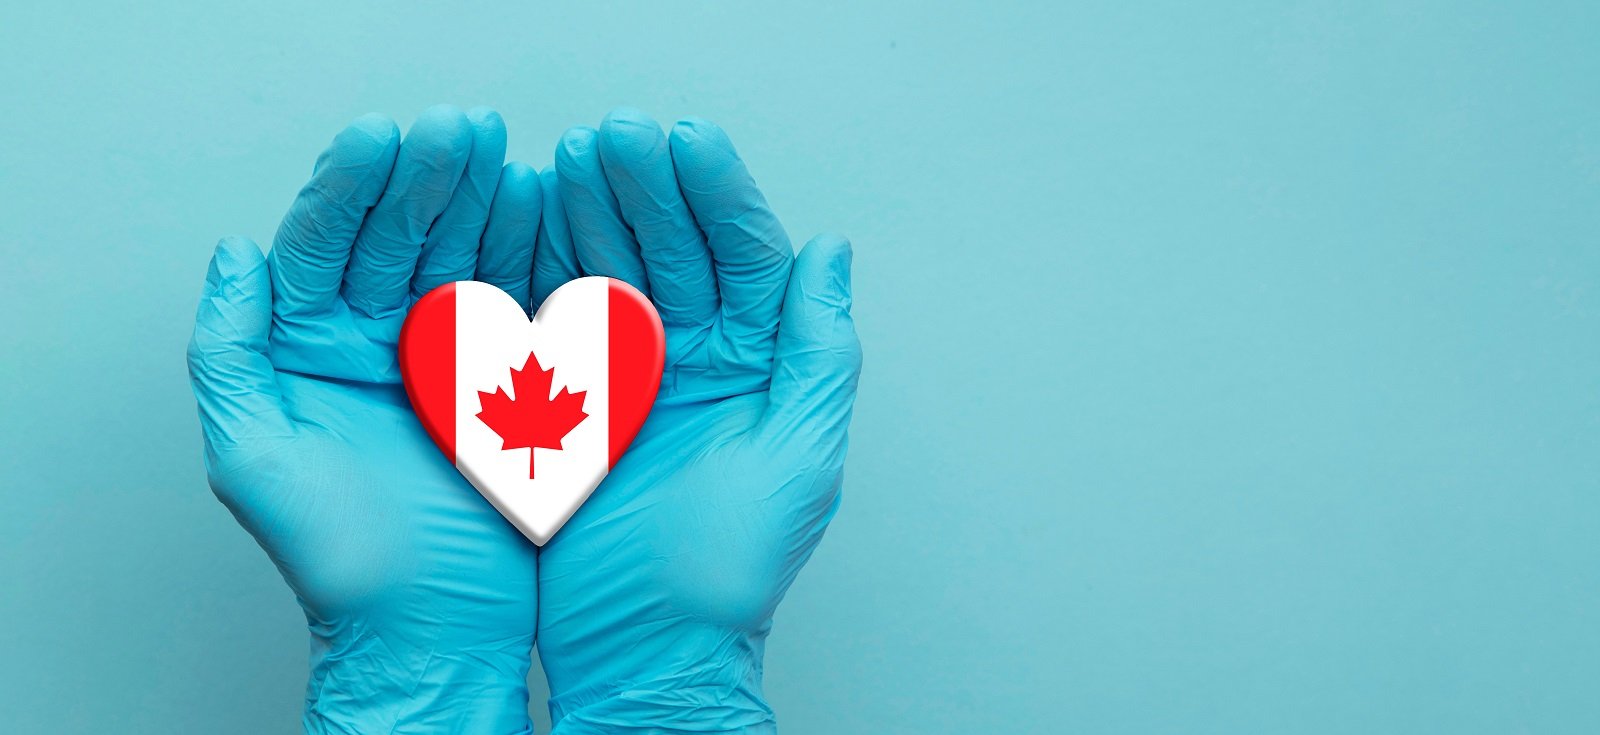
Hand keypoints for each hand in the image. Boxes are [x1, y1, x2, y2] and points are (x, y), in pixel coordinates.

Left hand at [187, 105, 545, 733]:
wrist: (432, 629)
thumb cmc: (339, 560)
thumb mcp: (254, 456)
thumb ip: (231, 352)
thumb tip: (237, 254)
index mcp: (310, 349)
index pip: (326, 245)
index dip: (353, 187)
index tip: (386, 137)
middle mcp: (375, 341)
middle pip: (398, 236)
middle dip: (429, 176)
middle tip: (463, 127)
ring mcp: (444, 356)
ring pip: (462, 257)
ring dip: (483, 201)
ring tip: (507, 153)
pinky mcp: (506, 378)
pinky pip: (517, 302)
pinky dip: (532, 254)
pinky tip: (543, 210)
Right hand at [533, 108, 861, 732]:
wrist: (645, 646)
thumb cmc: (729, 571)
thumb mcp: (797, 456)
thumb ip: (817, 352)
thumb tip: (831, 252)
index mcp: (758, 365)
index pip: (744, 258)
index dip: (718, 194)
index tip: (685, 139)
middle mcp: (700, 360)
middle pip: (676, 250)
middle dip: (647, 187)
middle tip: (614, 134)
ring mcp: (634, 377)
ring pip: (614, 271)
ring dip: (594, 212)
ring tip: (567, 158)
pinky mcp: (574, 402)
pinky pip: (560, 319)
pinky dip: (544, 268)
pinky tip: (529, 221)